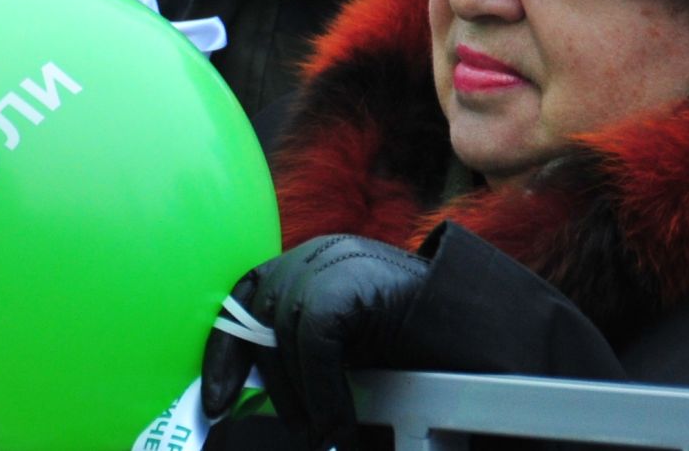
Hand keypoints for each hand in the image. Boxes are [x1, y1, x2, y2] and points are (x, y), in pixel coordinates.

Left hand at [201, 235, 428, 450]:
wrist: (472, 323)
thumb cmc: (409, 341)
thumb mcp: (345, 347)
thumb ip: (302, 356)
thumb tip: (258, 398)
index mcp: (304, 266)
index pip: (245, 301)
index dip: (224, 353)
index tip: (216, 400)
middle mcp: (313, 255)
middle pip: (262, 320)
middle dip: (274, 385)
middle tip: (301, 431)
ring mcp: (333, 259)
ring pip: (286, 329)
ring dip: (301, 396)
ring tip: (322, 433)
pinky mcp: (352, 276)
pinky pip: (316, 336)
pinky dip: (323, 387)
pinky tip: (337, 422)